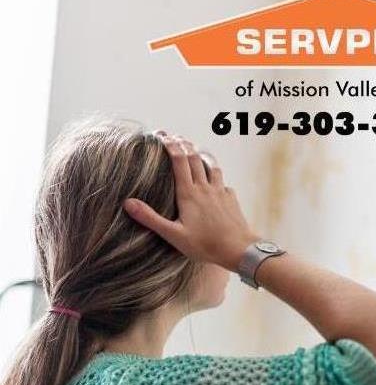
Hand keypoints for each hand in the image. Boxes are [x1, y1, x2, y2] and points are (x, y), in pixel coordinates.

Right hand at [122, 132, 257, 271]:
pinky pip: (222, 182)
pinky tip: (214, 181)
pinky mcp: (231, 198)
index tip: (162, 136)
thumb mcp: (173, 235)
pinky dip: (215, 176)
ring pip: (211, 166)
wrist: (238, 248)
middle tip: (174, 136)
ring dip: (201, 155)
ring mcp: (220, 191)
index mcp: (189, 193)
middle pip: (194, 158)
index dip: (170, 145)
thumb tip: (128, 203)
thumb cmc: (205, 245)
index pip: (179, 161)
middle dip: (183, 144)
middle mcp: (205, 188)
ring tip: (194, 151)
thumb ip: (150, 218)